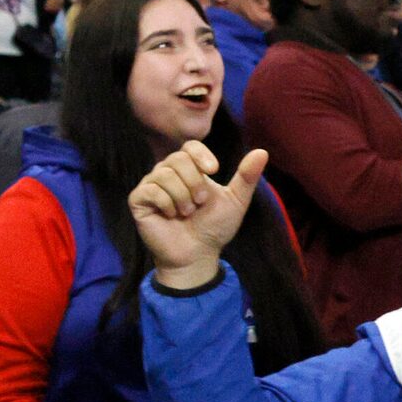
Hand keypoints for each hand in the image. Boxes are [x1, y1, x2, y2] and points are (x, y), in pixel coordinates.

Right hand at [129, 140, 266, 289]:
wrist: (197, 255)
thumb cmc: (214, 228)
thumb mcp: (235, 201)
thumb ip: (246, 177)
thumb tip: (263, 151)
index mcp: (189, 170)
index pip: (189, 147)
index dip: (201, 155)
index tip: (214, 170)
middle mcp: (167, 173)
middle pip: (177, 158)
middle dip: (195, 182)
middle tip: (200, 203)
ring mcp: (151, 186)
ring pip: (164, 174)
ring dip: (182, 197)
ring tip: (187, 213)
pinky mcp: (138, 201)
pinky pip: (151, 190)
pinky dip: (167, 204)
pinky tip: (171, 216)